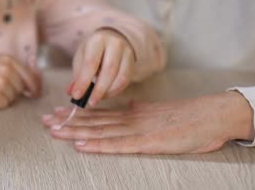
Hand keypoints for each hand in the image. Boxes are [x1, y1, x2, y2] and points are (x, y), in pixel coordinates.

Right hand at [0, 55, 41, 108]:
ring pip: (14, 98)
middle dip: (13, 92)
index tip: (34, 94)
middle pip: (22, 88)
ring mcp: (2, 83)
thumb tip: (36, 83)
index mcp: (7, 59)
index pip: (30, 75)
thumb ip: (13, 70)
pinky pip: (4, 105)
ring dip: (3, 98)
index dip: (34, 86)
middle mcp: (7, 69)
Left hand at [42, 91, 254, 153]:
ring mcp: (137, 131)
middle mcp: (129, 120)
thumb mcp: (156, 113)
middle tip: (44, 120)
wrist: (211, 116)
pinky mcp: (147, 143)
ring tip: (54, 131)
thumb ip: (139, 112)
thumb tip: (125, 109)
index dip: (75, 114)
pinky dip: (98, 146)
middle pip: (93, 121)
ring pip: (100, 132)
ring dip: (75, 132)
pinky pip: (118, 145)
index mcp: (131, 113)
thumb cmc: (186, 118)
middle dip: (67, 122)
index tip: (56, 113)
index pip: (98, 114)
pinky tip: (82, 145)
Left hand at [69, 29, 134, 105]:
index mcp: (98, 40)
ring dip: (107, 92)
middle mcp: (115, 44)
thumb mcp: (81, 57)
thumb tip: (72, 92)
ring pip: (120, 77)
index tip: (76, 96)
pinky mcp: (133, 63)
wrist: (112, 39)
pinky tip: (106, 95)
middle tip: (89, 102)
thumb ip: (78, 74)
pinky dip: (115, 91)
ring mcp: (127, 53)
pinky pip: (126, 80)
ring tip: (96, 98)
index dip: (83, 81)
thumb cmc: (93, 50)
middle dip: (98, 90)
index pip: (91, 63)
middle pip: (109, 70)